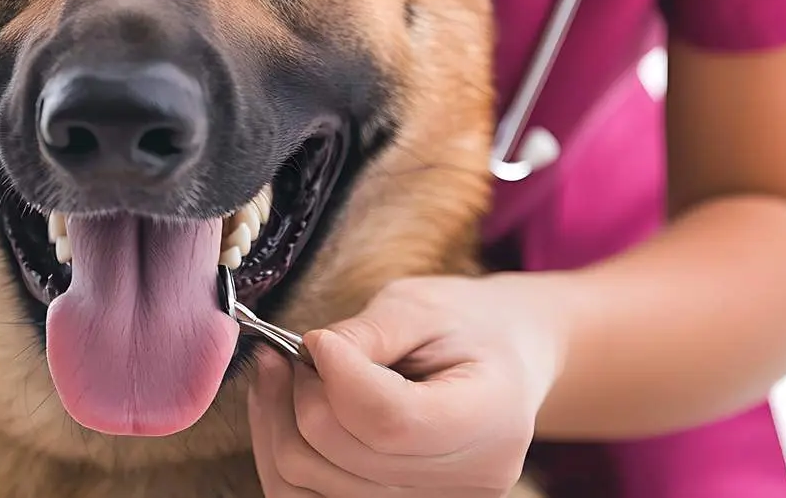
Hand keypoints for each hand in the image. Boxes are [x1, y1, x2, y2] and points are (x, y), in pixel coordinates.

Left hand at [248, 275, 567, 495]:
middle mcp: (468, 478)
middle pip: (345, 455)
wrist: (503, 363)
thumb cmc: (465, 326)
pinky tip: (287, 409)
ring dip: (281, 425)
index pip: (391, 421)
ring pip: (312, 485)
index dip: (337, 378)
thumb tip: (310, 353)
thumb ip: (366, 332)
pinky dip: (286, 452)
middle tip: (295, 353)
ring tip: (287, 375)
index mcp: (490, 416)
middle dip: (302, 396)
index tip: (317, 340)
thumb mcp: (422, 306)